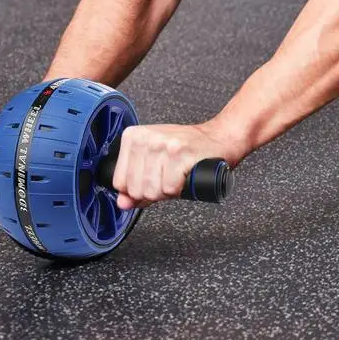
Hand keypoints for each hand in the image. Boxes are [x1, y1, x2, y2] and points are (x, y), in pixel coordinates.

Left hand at [112, 123, 235, 209]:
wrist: (219, 138)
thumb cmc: (188, 149)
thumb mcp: (155, 162)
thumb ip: (135, 183)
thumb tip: (122, 203)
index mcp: (134, 137)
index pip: (119, 181)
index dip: (136, 190)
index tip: (151, 180)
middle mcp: (146, 138)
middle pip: (135, 189)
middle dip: (153, 192)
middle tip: (167, 178)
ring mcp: (162, 144)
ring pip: (152, 190)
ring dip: (167, 191)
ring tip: (176, 177)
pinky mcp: (179, 153)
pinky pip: (169, 188)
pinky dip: (178, 189)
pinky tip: (184, 177)